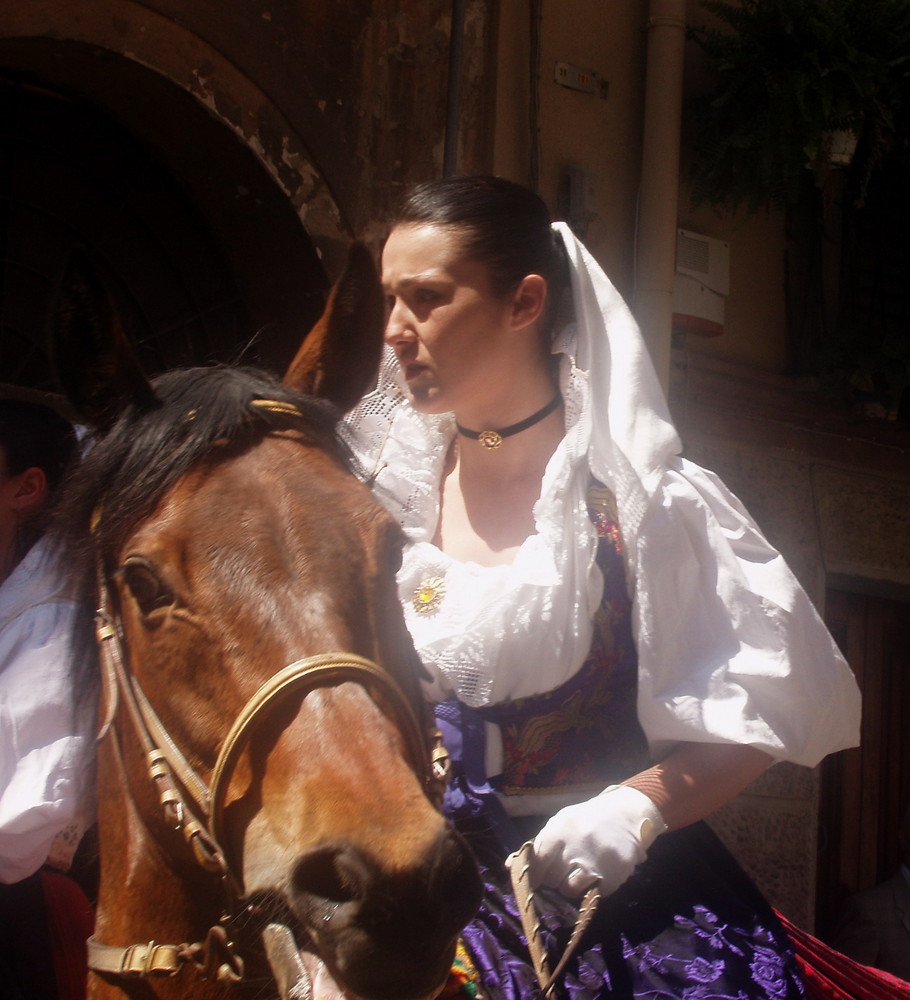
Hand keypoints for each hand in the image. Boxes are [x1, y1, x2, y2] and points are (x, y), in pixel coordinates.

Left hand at [527, 784, 666, 896]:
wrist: (624, 814)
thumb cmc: (585, 821)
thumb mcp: (560, 824)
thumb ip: (537, 845)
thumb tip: (509, 865)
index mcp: (558, 831)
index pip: (537, 863)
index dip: (534, 875)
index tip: (535, 881)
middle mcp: (574, 848)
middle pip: (552, 879)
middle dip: (556, 877)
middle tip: (565, 867)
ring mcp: (594, 864)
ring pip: (569, 890)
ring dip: (572, 885)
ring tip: (580, 870)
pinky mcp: (612, 877)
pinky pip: (592, 894)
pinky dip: (592, 888)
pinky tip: (597, 872)